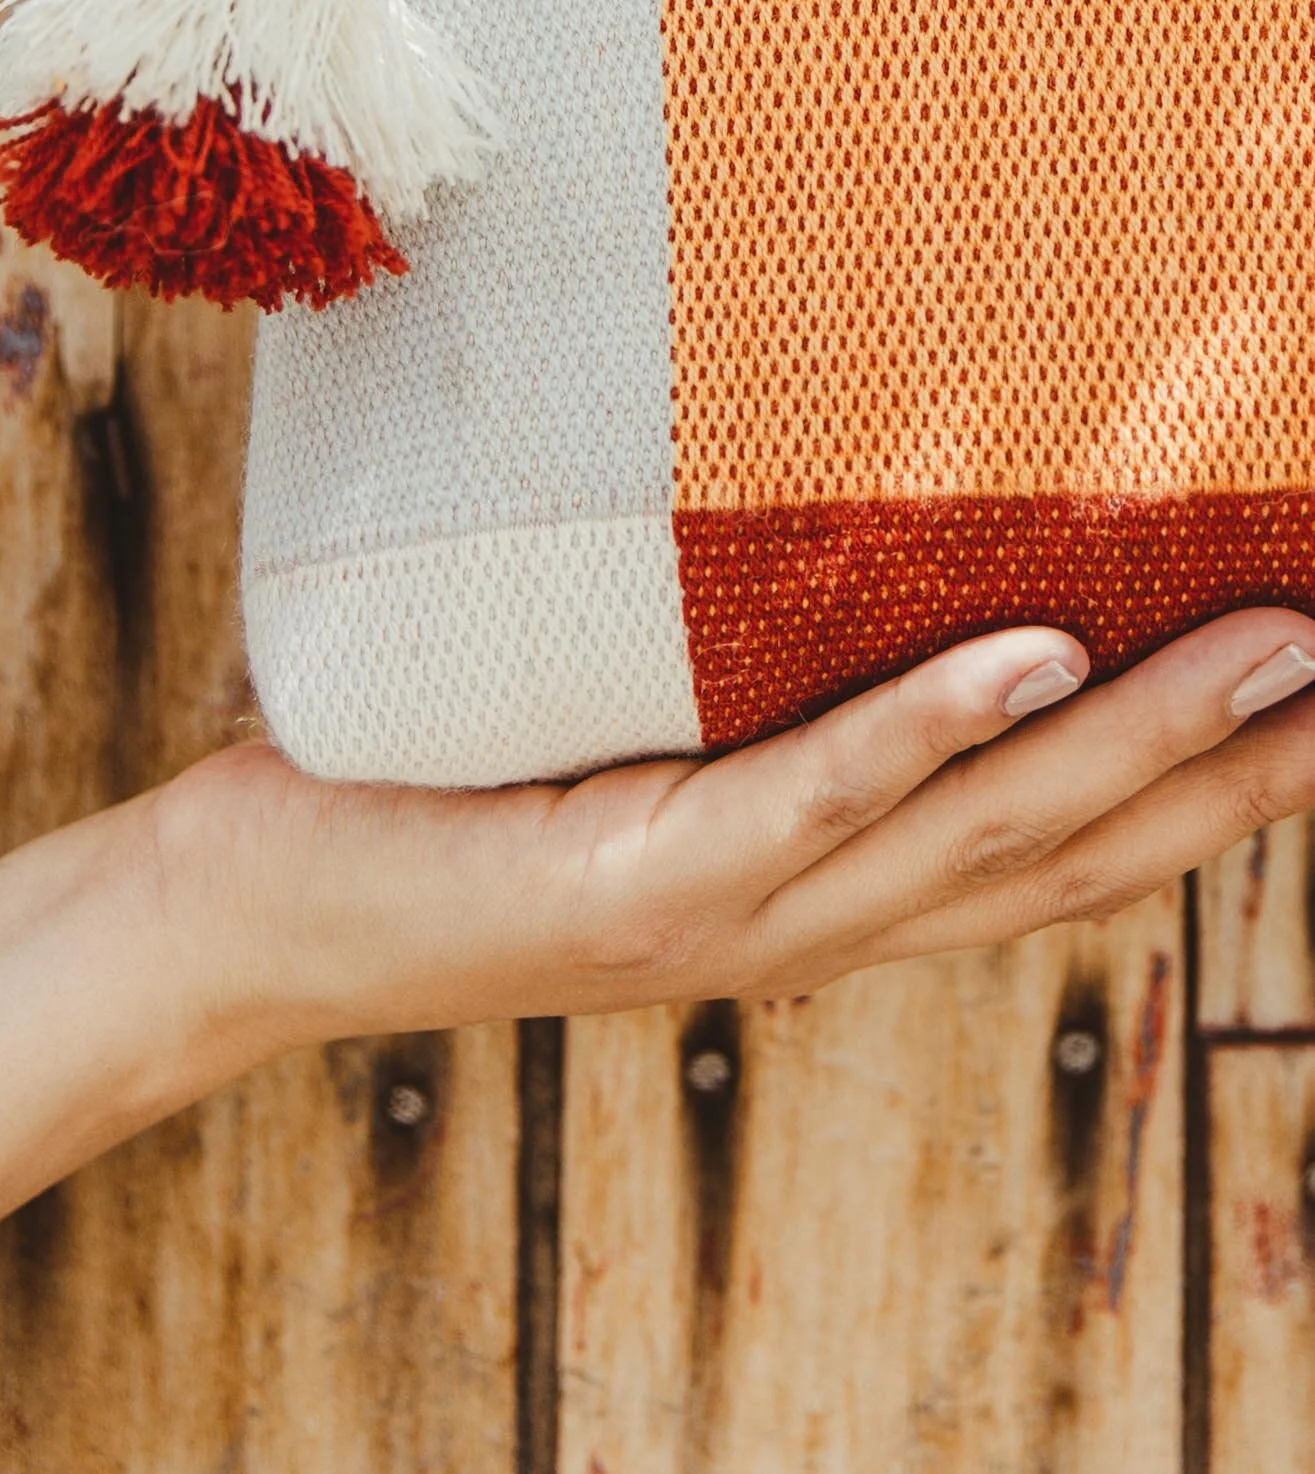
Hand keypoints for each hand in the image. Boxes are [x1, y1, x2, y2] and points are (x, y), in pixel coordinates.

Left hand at [190, 609, 1314, 1032]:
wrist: (261, 911)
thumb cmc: (452, 801)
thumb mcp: (644, 750)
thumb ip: (757, 698)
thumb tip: (853, 546)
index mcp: (829, 896)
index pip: (1066, 853)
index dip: (1222, 788)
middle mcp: (809, 927)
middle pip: (1071, 854)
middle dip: (1239, 766)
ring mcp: (729, 918)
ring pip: (977, 835)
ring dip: (1142, 741)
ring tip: (1277, 640)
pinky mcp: (629, 884)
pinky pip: (803, 802)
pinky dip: (925, 736)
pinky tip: (1033, 658)